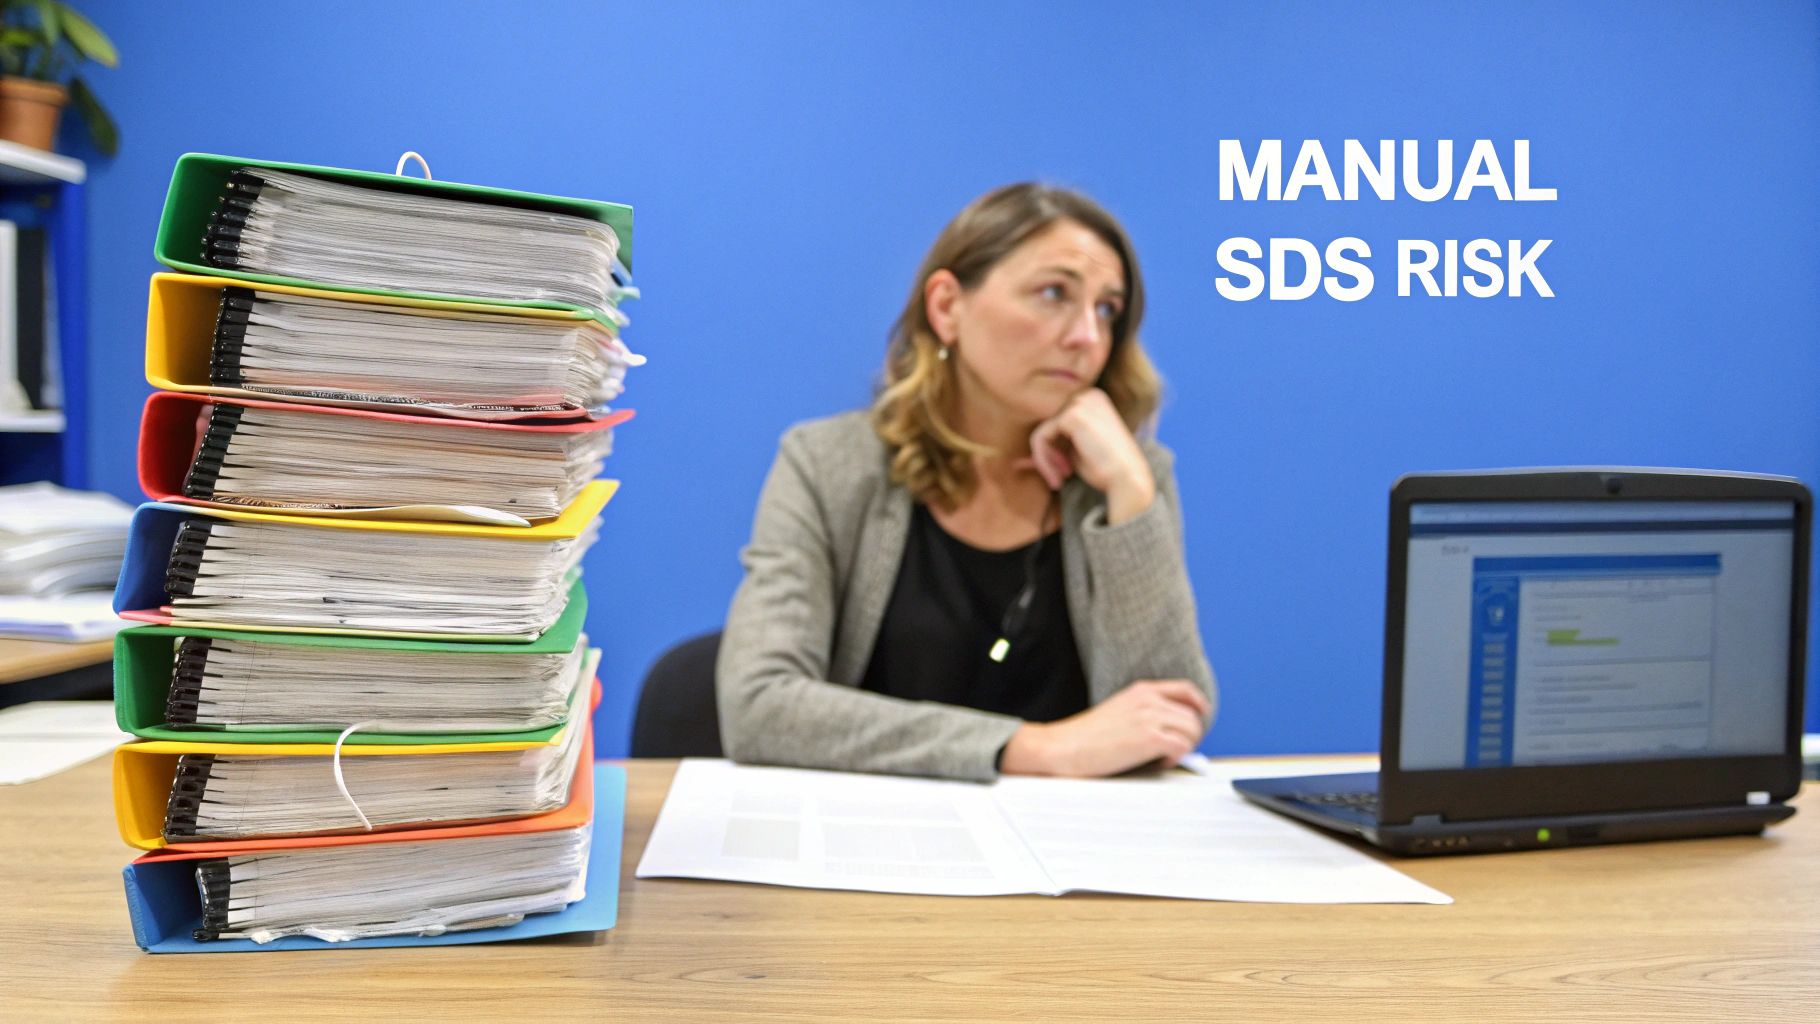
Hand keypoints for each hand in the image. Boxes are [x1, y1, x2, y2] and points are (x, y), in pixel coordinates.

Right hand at [1000, 680, 1211, 776]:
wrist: (1063, 747)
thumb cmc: (1085, 736)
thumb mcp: (1118, 710)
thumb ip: (1143, 711)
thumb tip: (1169, 727)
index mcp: (1141, 690)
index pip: (1185, 690)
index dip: (1199, 706)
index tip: (1200, 718)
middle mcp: (1148, 699)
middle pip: (1193, 715)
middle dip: (1190, 736)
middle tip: (1174, 750)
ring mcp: (1149, 717)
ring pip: (1192, 731)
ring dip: (1184, 748)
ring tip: (1163, 757)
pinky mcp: (1148, 738)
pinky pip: (1181, 747)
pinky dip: (1175, 759)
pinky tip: (1158, 763)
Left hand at [1025, 388, 1155, 522]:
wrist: (1127, 479)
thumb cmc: (1105, 470)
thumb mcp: (1073, 456)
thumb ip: (1049, 452)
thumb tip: (1017, 463)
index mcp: (1092, 398)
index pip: (1056, 420)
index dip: (1052, 448)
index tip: (1062, 471)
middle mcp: (1088, 394)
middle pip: (1046, 422)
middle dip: (1046, 453)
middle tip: (1059, 477)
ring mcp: (1080, 401)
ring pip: (1040, 430)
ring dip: (1044, 459)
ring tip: (1058, 478)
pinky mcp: (1073, 415)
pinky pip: (1040, 437)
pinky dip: (1043, 459)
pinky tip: (1061, 474)